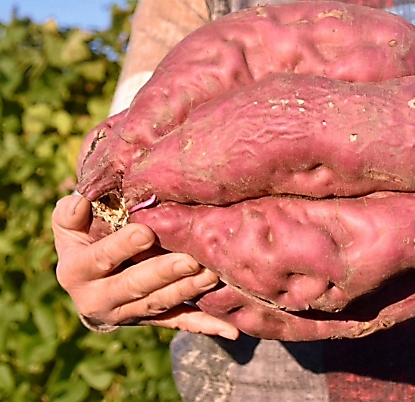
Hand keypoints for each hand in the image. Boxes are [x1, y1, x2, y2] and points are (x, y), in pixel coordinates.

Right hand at [52, 194, 238, 337]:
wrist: (87, 276)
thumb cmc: (82, 234)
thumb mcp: (69, 223)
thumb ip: (70, 213)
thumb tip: (81, 202)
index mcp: (77, 272)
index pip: (99, 259)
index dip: (122, 247)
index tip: (146, 232)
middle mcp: (99, 299)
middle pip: (134, 286)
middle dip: (164, 272)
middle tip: (190, 259)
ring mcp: (127, 313)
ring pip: (160, 303)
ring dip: (187, 291)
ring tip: (211, 275)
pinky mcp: (151, 319)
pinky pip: (179, 322)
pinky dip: (205, 325)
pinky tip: (230, 329)